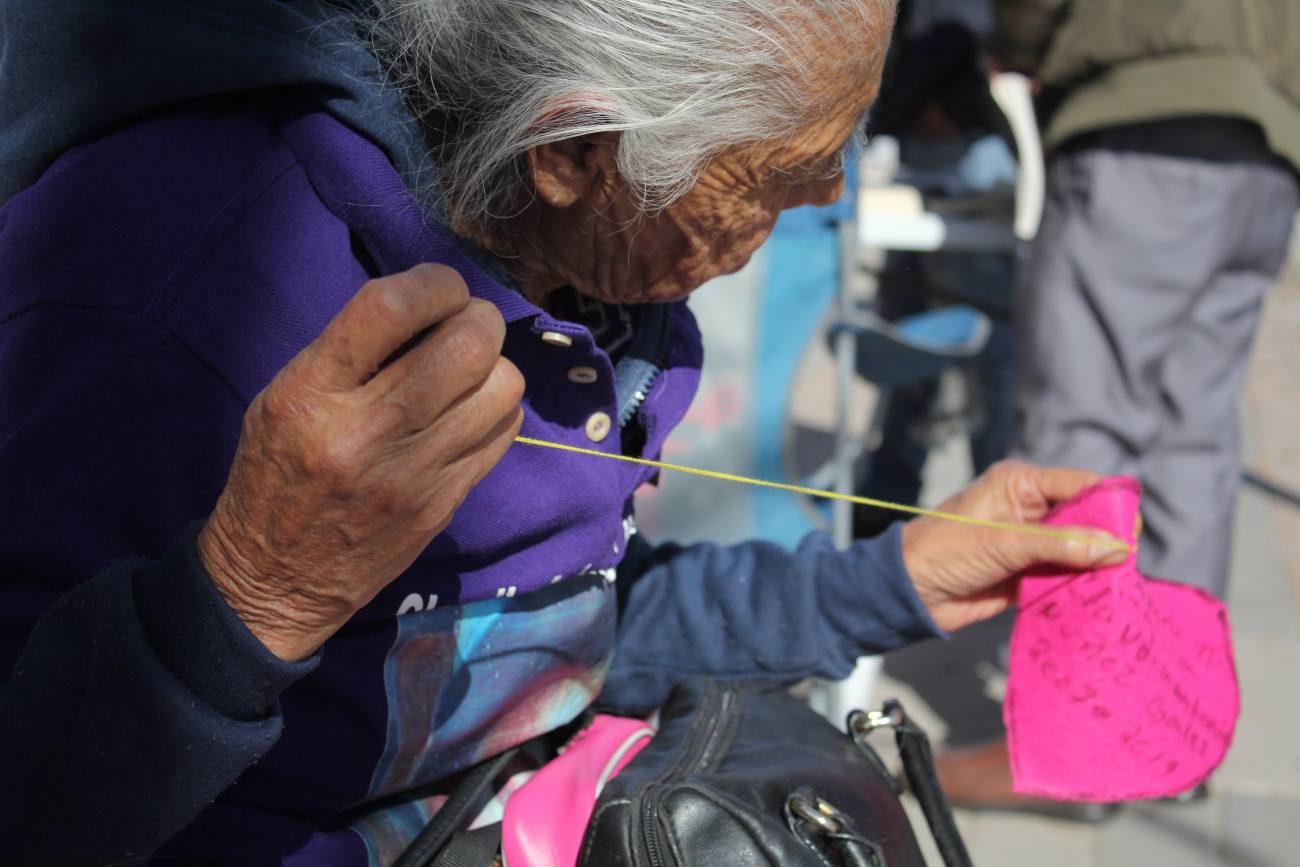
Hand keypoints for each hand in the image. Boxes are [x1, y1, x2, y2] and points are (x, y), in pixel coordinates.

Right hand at [198, 264, 523, 660]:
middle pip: (468, 346)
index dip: (434, 282)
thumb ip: (348, 352)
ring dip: (494, 366)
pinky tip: (470, 412)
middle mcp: (366, 432)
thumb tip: (428, 307)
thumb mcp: (282, 398)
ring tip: (467, 372)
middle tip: (465, 323)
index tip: (440, 287)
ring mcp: (415, 473)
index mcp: (311, 395)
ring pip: (501, 388)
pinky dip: (497, 409)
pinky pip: (503, 432)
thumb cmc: (275, 475)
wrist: (275, 580)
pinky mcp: (446, 504)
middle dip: (479, 319)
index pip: (389, 308)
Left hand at [901, 460, 1127, 632]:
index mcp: (1020, 484)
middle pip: (1087, 517)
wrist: (909, 592)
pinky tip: (1098, 598)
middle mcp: (1030, 508)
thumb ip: (1060, 545)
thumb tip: (1117, 548)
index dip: (1109, 503)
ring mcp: (1031, 541)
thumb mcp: (1004, 544)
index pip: (1080, 483)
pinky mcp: (1029, 572)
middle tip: (1124, 564)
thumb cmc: (945, 552)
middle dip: (1107, 538)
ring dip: (1096, 566)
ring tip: (1116, 584)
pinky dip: (1081, 585)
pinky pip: (1066, 575)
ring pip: (1080, 548)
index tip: (1132, 532)